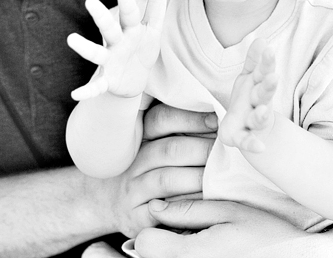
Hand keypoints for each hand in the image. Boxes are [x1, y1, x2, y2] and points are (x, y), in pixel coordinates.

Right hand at [68, 0, 167, 99]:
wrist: (134, 81)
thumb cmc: (141, 50)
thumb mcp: (151, 32)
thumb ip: (155, 10)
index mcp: (129, 31)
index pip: (128, 14)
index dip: (126, 1)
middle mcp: (116, 44)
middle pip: (109, 28)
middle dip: (102, 16)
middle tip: (90, 1)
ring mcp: (109, 62)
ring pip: (96, 54)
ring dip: (85, 47)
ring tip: (71, 39)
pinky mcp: (107, 81)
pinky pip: (96, 86)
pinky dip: (86, 90)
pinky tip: (75, 94)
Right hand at [92, 102, 217, 237]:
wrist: (105, 202)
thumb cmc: (141, 170)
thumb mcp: (150, 145)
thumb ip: (175, 131)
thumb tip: (217, 116)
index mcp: (139, 137)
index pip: (160, 119)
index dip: (189, 118)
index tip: (215, 120)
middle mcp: (133, 161)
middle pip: (168, 149)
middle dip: (202, 148)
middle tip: (227, 150)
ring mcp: (132, 189)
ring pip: (167, 178)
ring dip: (198, 176)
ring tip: (222, 176)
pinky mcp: (135, 216)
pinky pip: (164, 210)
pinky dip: (187, 205)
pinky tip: (206, 203)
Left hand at [134, 199, 332, 257]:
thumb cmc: (266, 235)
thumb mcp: (229, 212)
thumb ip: (189, 210)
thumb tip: (155, 206)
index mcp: (194, 253)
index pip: (143, 243)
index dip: (151, 230)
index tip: (167, 224)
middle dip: (158, 244)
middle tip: (177, 236)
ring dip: (170, 254)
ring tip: (193, 245)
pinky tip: (202, 255)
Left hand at [218, 38, 277, 152]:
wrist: (248, 129)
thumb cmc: (249, 99)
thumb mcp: (250, 78)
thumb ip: (255, 61)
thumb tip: (261, 39)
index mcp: (257, 87)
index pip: (263, 72)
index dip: (266, 63)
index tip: (269, 49)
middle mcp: (257, 104)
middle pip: (263, 94)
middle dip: (268, 86)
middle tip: (273, 77)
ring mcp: (251, 121)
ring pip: (258, 117)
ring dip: (262, 115)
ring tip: (264, 111)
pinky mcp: (241, 137)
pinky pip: (247, 140)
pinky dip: (253, 144)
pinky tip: (260, 148)